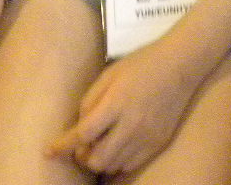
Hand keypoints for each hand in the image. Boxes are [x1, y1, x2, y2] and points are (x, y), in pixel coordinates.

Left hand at [48, 34, 208, 176]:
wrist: (181, 65)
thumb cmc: (141, 64)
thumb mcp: (109, 74)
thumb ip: (90, 101)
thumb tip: (79, 127)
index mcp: (117, 102)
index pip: (83, 134)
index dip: (63, 146)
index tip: (49, 152)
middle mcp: (132, 124)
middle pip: (96, 158)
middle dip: (82, 157)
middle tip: (81, 146)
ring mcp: (147, 136)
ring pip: (113, 166)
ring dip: (99, 161)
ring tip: (98, 147)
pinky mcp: (159, 142)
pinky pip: (131, 165)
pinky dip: (117, 163)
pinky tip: (115, 151)